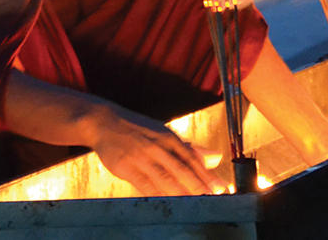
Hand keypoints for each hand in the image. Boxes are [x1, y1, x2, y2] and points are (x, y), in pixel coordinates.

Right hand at [89, 104, 226, 195]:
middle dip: (199, 186)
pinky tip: (169, 204)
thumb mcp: (165, 133)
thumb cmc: (139, 129)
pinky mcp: (127, 168)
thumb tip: (216, 157)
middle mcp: (158, 146)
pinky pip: (145, 185)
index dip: (208, 175)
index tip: (221, 188)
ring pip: (166, 178)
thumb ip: (191, 148)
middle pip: (182, 169)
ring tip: (196, 205)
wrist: (105, 122)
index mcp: (170, 137)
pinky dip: (158, 194)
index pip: (193, 159)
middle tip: (213, 199)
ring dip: (182, 193)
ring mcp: (142, 157)